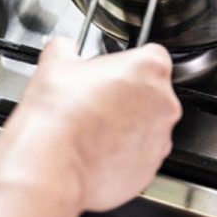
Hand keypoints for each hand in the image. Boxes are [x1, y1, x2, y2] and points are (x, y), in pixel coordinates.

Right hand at [0, 37, 181, 212]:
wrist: (51, 166)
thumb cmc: (60, 116)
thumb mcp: (56, 64)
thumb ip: (67, 48)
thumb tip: (63, 48)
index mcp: (150, 67)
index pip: (152, 55)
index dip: (130, 63)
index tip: (114, 72)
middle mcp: (165, 101)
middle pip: (153, 91)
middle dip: (130, 95)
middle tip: (99, 101)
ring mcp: (161, 136)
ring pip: (150, 124)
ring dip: (130, 125)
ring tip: (95, 128)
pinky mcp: (151, 167)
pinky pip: (142, 154)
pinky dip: (126, 153)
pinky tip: (98, 151)